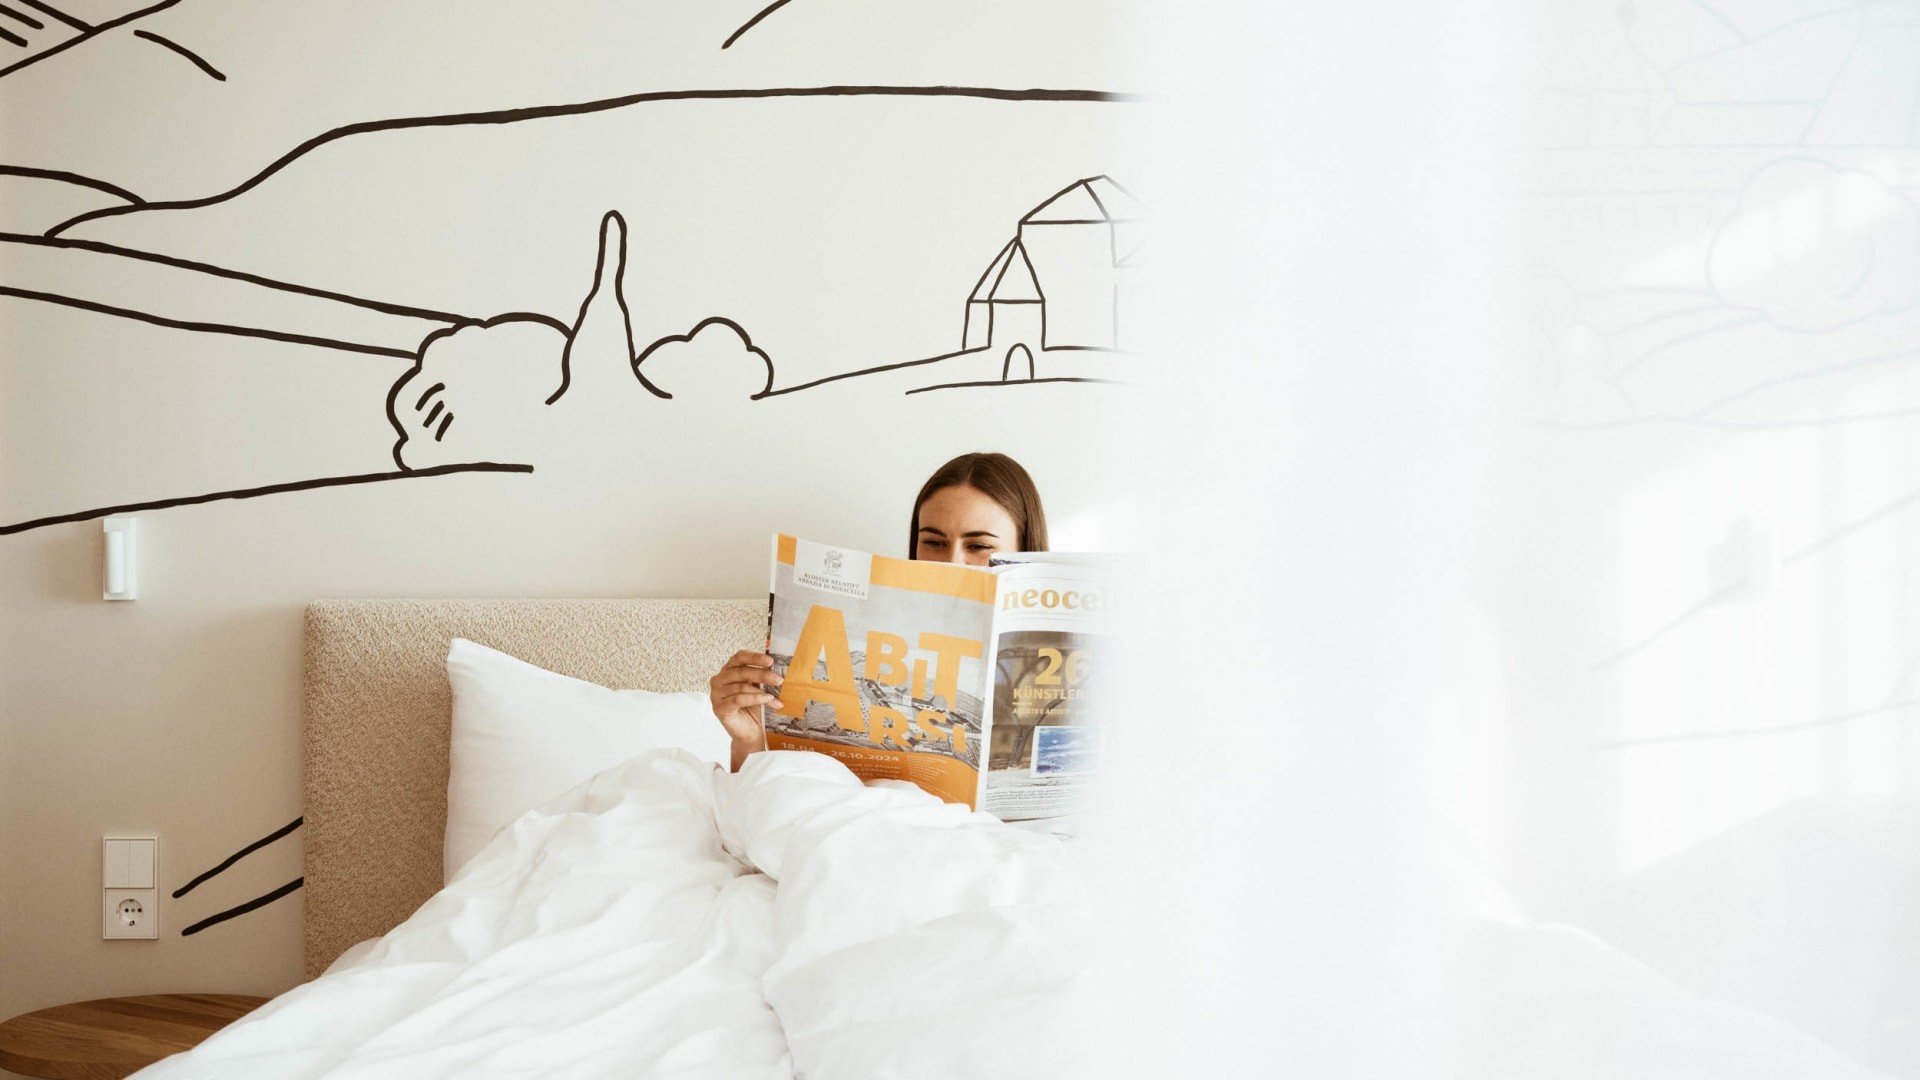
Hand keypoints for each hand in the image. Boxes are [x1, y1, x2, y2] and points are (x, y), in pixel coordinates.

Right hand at [710, 650, 778, 768]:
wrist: (750, 733)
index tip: (770, 661)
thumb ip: (763, 676)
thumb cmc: (754, 709)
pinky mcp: (719, 708)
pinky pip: (738, 699)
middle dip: (762, 674)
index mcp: (729, 671)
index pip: (739, 657)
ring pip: (741, 687)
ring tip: (777, 696)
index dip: (754, 657)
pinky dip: (755, 699)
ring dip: (762, 691)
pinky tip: (767, 700)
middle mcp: (719, 680)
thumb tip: (778, 666)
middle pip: (741, 672)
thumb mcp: (759, 688)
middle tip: (779, 679)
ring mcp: (717, 694)